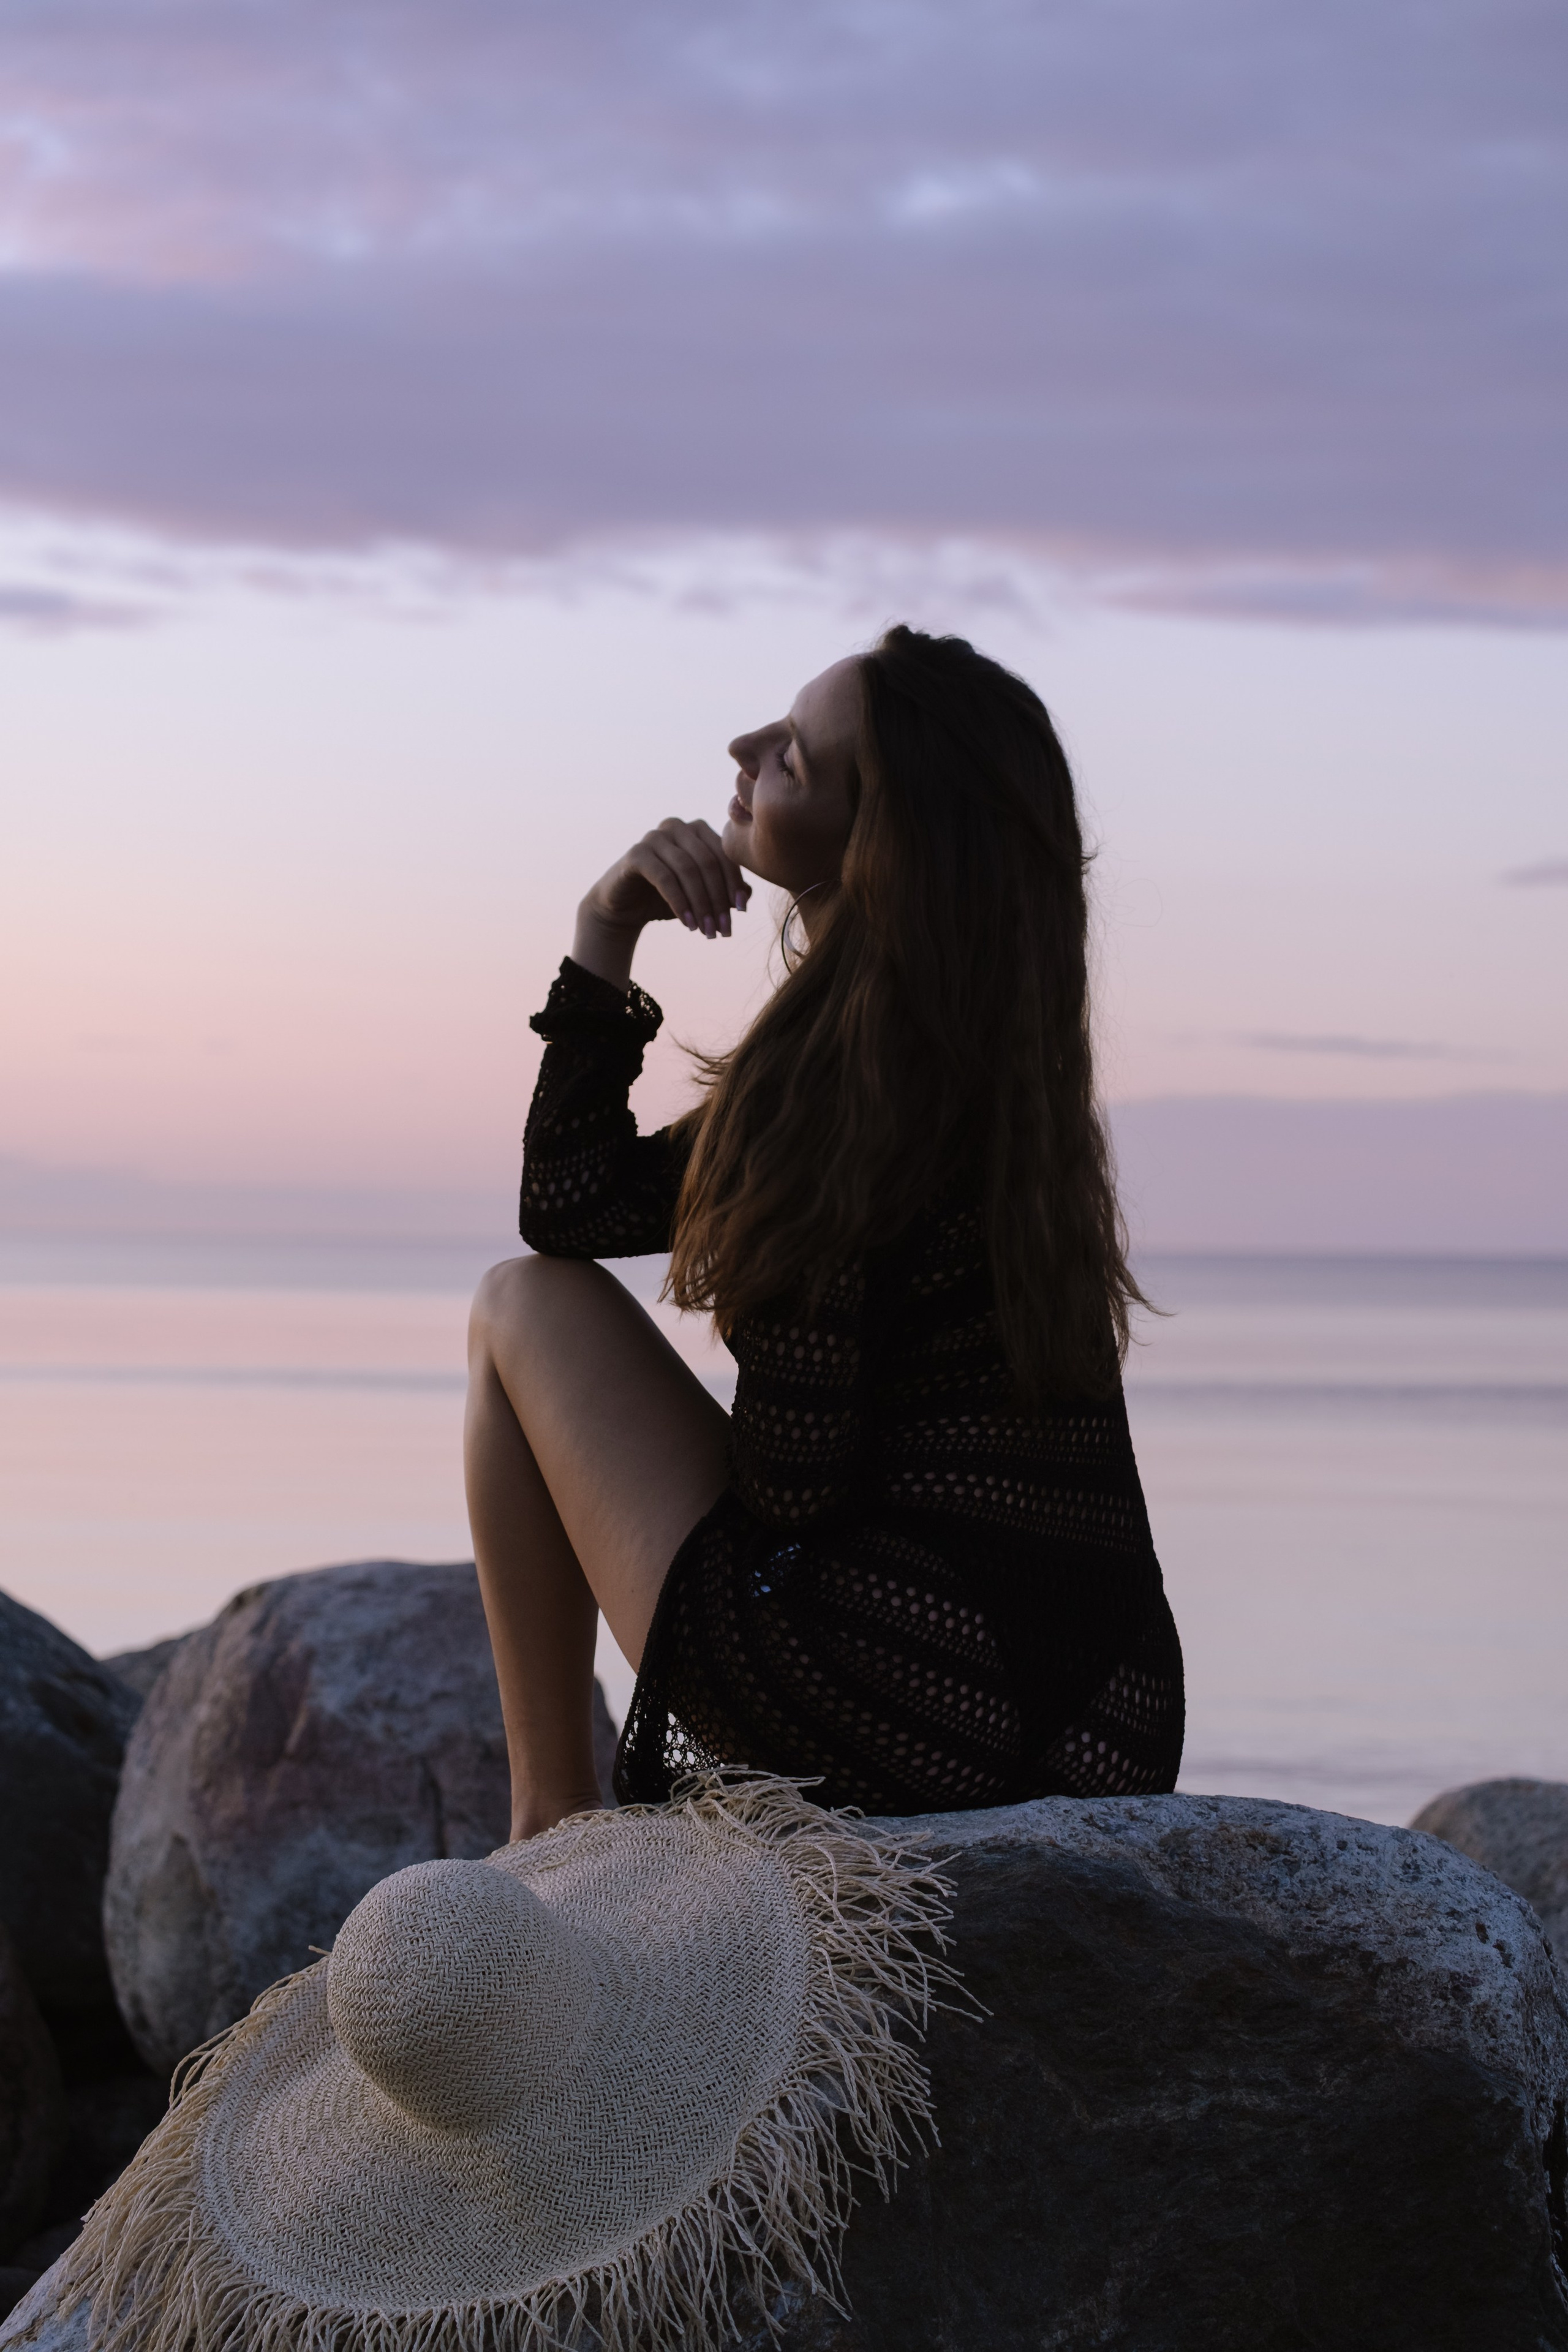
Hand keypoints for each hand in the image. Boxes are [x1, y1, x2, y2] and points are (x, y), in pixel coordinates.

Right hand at [572, 819, 751, 987]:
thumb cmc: (666, 898)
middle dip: (719, 899)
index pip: (724, 854)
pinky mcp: (636, 853)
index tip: (743, 912)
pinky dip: (680, 903)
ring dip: (701, 905)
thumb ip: (724, 891)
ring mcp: (655, 837)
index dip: (735, 883)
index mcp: (697, 830)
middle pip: (709, 862)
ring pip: (689, 870)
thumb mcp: (700, 895)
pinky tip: (688, 924)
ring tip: (707, 932)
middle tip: (724, 930)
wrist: (623, 907)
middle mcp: (677, 827)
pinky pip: (665, 878)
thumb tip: (748, 894)